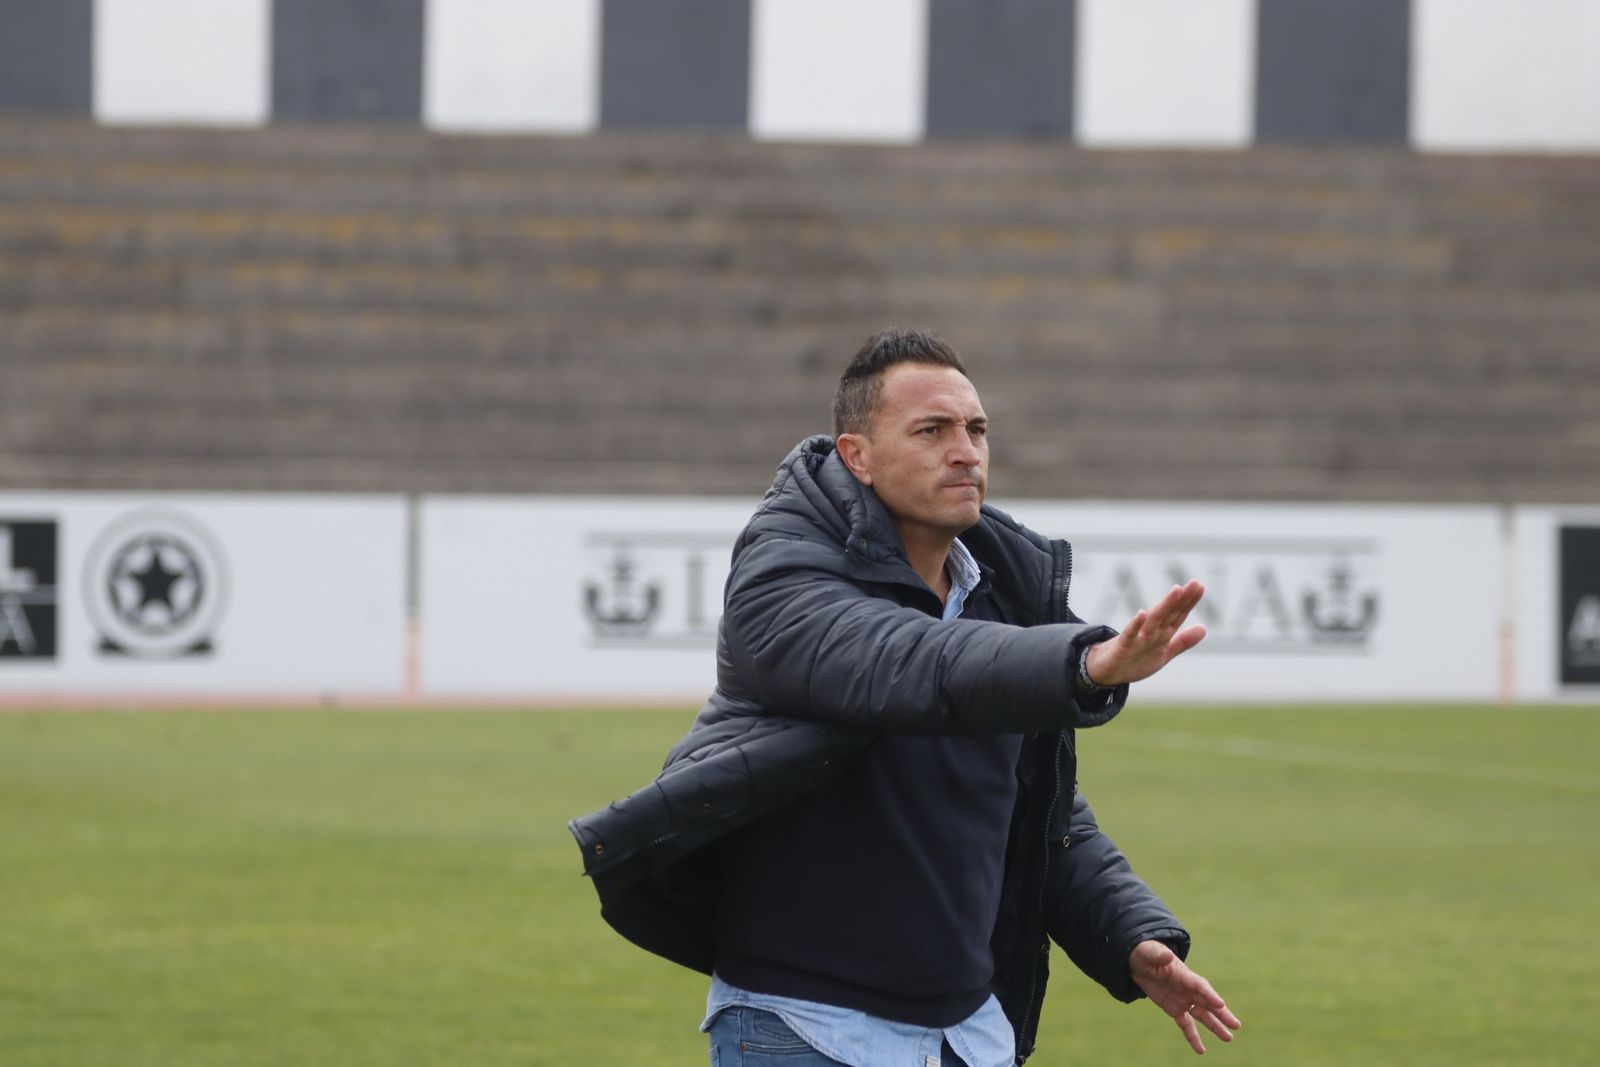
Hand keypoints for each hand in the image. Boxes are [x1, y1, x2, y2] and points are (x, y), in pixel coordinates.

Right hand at [1084, 580, 1206, 686]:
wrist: (1106, 672)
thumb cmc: (1134, 661)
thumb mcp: (1164, 653)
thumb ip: (1183, 642)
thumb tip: (1204, 628)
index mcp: (1162, 633)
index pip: (1178, 615)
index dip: (1189, 602)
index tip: (1200, 586)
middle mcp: (1151, 632)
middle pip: (1169, 613)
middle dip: (1181, 598)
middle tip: (1194, 583)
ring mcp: (1137, 637)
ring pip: (1154, 620)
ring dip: (1165, 605)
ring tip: (1176, 590)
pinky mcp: (1123, 646)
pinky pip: (1130, 634)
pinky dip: (1136, 624)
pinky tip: (1142, 614)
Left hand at [1129, 940, 1240, 1053]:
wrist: (1139, 963)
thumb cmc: (1146, 954)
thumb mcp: (1149, 952)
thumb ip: (1158, 955)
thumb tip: (1167, 955)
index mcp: (1184, 975)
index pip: (1200, 986)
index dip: (1210, 994)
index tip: (1220, 1004)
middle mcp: (1188, 989)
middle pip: (1208, 1003)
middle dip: (1222, 1014)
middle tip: (1236, 1025)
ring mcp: (1183, 1000)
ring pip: (1202, 1015)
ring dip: (1215, 1027)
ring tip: (1228, 1038)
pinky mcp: (1175, 1009)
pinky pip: (1186, 1025)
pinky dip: (1193, 1037)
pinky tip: (1201, 1050)